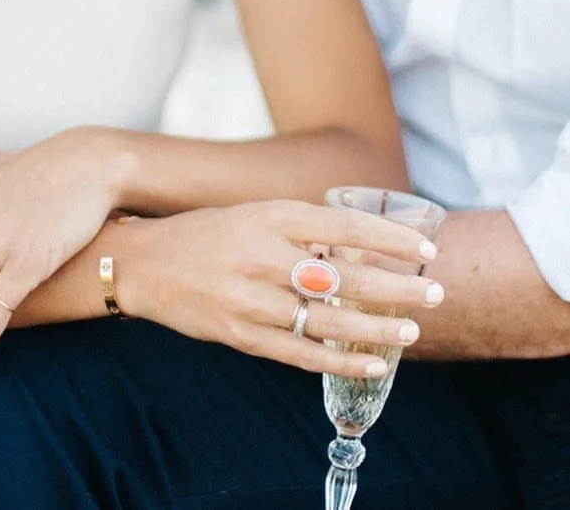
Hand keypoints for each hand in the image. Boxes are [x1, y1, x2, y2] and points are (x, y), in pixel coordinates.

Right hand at [120, 200, 443, 378]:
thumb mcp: (253, 215)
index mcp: (270, 216)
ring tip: (413, 328)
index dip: (391, 238)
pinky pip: (302, 354)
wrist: (145, 264)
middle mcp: (264, 255)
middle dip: (398, 286)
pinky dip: (341, 361)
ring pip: (330, 319)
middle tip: (435, 291)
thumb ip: (300, 232)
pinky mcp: (242, 335)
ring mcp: (252, 299)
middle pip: (346, 275)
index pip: (345, 225)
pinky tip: (372, 365)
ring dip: (378, 327)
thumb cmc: (207, 234)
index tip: (426, 249)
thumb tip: (357, 249)